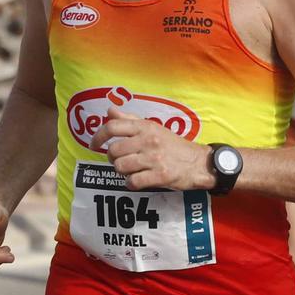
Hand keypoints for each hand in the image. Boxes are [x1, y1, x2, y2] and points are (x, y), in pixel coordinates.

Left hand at [92, 116, 212, 190]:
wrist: (199, 163)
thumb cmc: (174, 146)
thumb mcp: (154, 128)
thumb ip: (131, 119)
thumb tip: (110, 110)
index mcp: (146, 127)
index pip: (112, 127)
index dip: (98, 137)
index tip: (94, 145)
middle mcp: (149, 140)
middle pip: (113, 151)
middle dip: (113, 159)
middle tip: (121, 161)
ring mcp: (155, 158)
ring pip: (121, 167)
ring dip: (122, 172)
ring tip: (132, 170)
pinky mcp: (160, 175)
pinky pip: (133, 181)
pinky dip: (131, 184)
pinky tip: (138, 181)